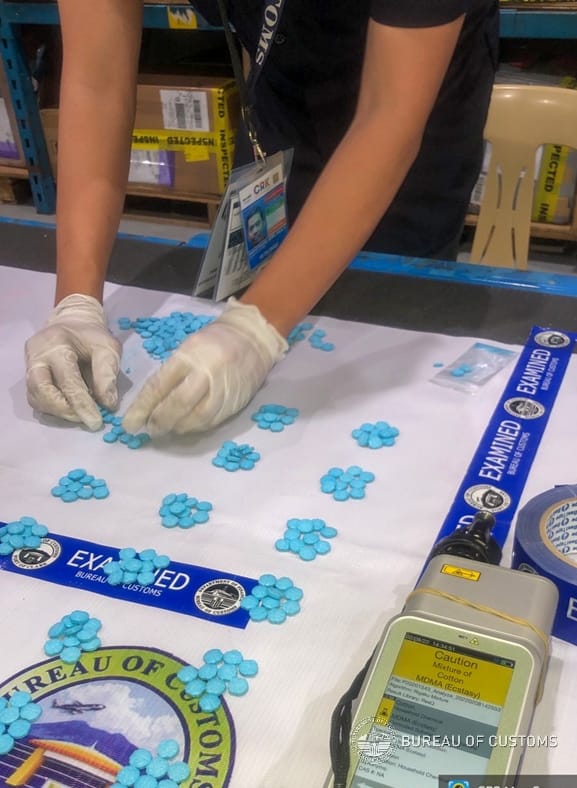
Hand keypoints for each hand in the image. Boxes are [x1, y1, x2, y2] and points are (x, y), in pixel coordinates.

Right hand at [25, 294, 120, 429]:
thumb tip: (108, 405)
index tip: (96, 421)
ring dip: (58, 412)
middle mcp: (36, 355)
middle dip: (65, 410)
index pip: (67, 379)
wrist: (72, 325)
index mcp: (57, 343)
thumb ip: (107, 374)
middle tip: (86, 420)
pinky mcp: (28, 375)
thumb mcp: (108, 347)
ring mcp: (29, 365)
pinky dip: (53, 408)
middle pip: (41, 390)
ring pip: (35, 397)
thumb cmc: (92, 337)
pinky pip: (36, 398)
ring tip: (80, 415)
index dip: (82, 403)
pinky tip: (70, 409)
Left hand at [123, 298, 287, 435]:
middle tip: (150, 429)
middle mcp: (206, 372)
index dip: (142, 408)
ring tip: (168, 429)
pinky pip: (212, 421)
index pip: (160, 386)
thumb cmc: (214, 342)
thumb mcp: (188, 348)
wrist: (253, 339)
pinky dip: (195, 427)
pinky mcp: (235, 401)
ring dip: (178, 427)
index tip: (129, 424)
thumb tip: (148, 404)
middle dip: (160, 421)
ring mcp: (223, 388)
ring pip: (196, 418)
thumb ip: (171, 374)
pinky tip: (187, 426)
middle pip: (178, 404)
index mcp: (189, 355)